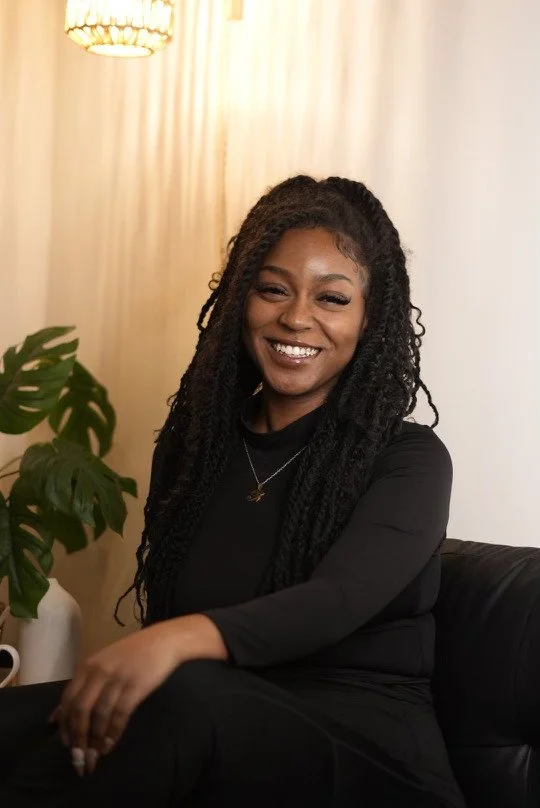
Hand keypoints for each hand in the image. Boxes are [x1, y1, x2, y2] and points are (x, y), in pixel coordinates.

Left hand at [49, 617, 199, 775]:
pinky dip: (113, 733)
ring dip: (95, 741)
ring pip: (100, 716)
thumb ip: (83, 686)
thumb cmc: (132, 653)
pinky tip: (109, 745)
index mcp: (87, 666)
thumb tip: (59, 716)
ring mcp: (117, 679)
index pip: (68, 700)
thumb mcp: (102, 664)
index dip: (65, 726)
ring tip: (95, 758)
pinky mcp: (135, 687)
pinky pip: (120, 715)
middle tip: (79, 760)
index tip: (66, 745)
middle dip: (78, 739)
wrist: (163, 640)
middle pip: (81, 710)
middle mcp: (99, 672)